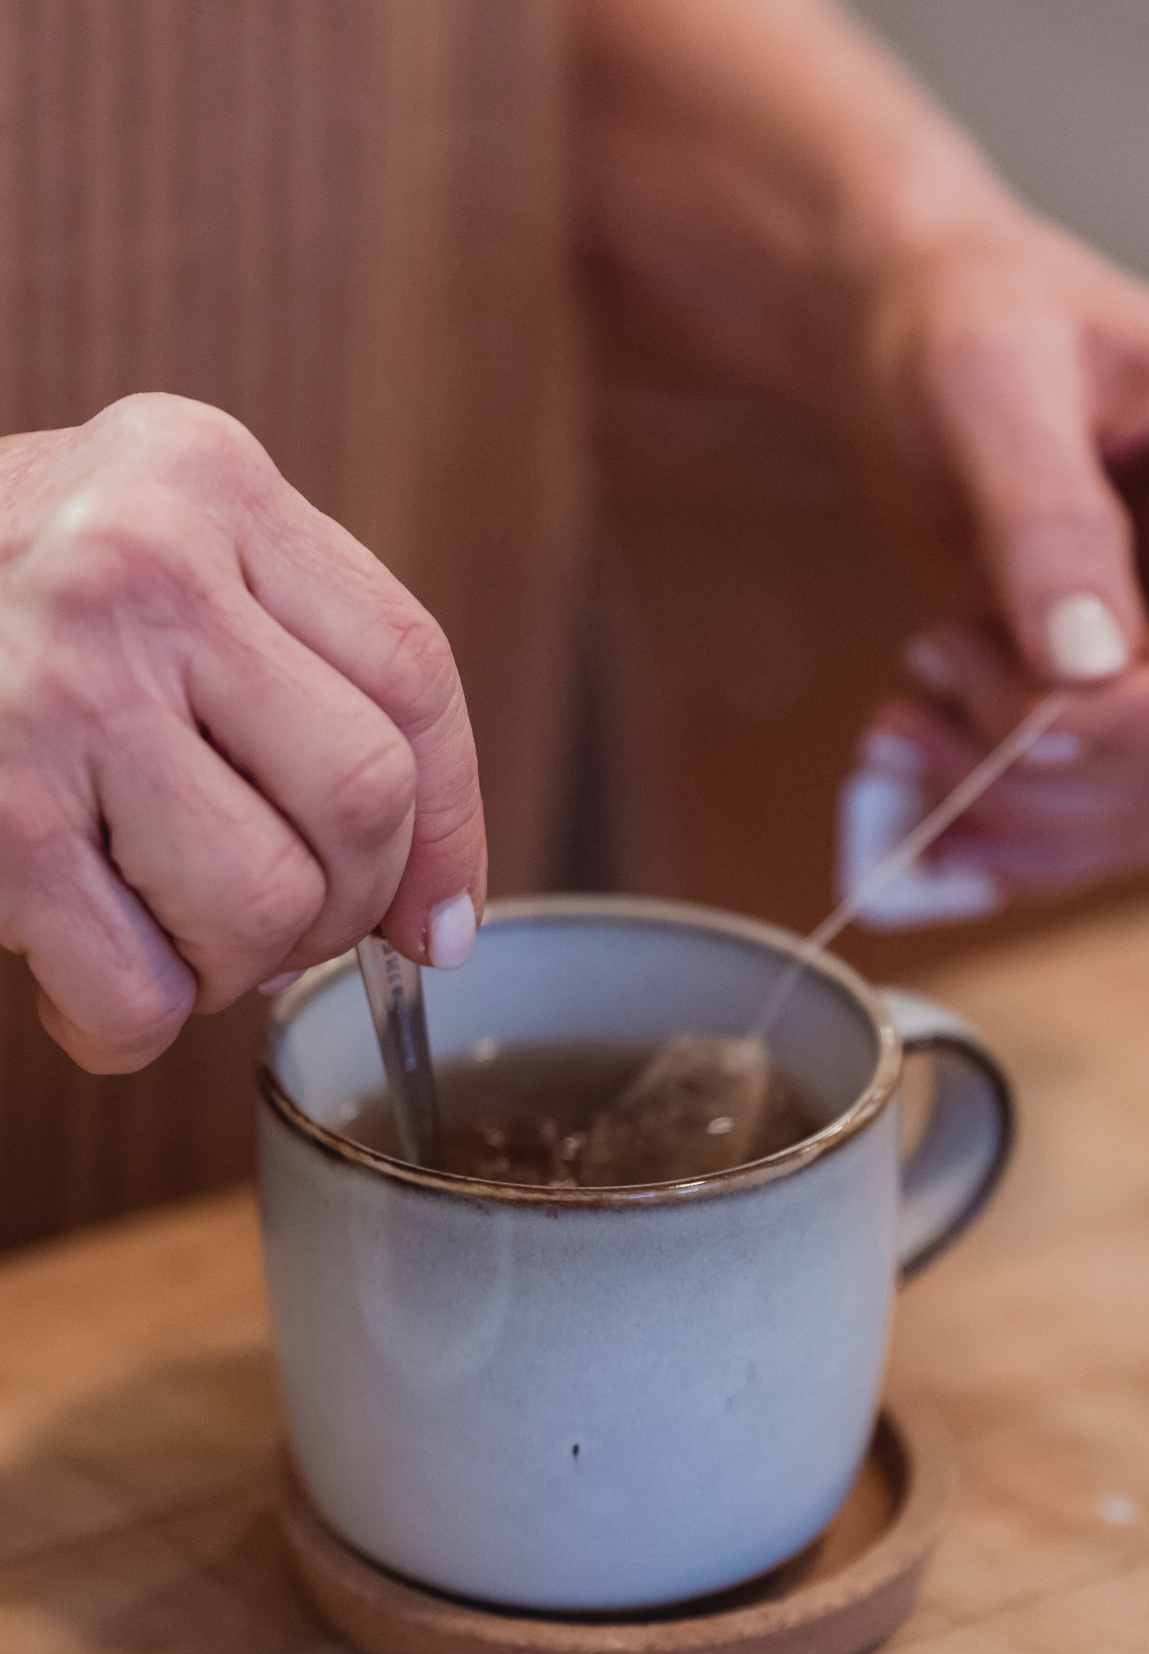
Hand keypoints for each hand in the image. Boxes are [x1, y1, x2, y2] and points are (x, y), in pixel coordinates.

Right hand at [0, 395, 485, 1071]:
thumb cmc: (1, 595)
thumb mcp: (160, 555)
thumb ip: (299, 672)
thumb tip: (431, 914)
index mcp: (210, 483)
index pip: (412, 672)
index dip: (453, 824)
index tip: (435, 914)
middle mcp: (142, 568)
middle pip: (362, 797)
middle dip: (345, 906)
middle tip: (279, 919)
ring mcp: (56, 688)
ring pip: (266, 904)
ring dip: (238, 968)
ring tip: (172, 934)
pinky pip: (137, 987)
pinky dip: (136, 1024)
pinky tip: (95, 981)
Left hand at [575, 0, 1148, 917]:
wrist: (909, 344)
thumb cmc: (961, 322)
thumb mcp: (991, 384)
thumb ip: (1043, 516)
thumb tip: (1085, 658)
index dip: (1135, 719)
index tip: (1018, 719)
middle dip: (1042, 762)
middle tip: (922, 689)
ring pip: (1132, 809)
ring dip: (1005, 806)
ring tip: (897, 730)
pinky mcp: (1102, 695)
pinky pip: (1077, 811)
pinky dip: (993, 834)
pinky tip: (914, 803)